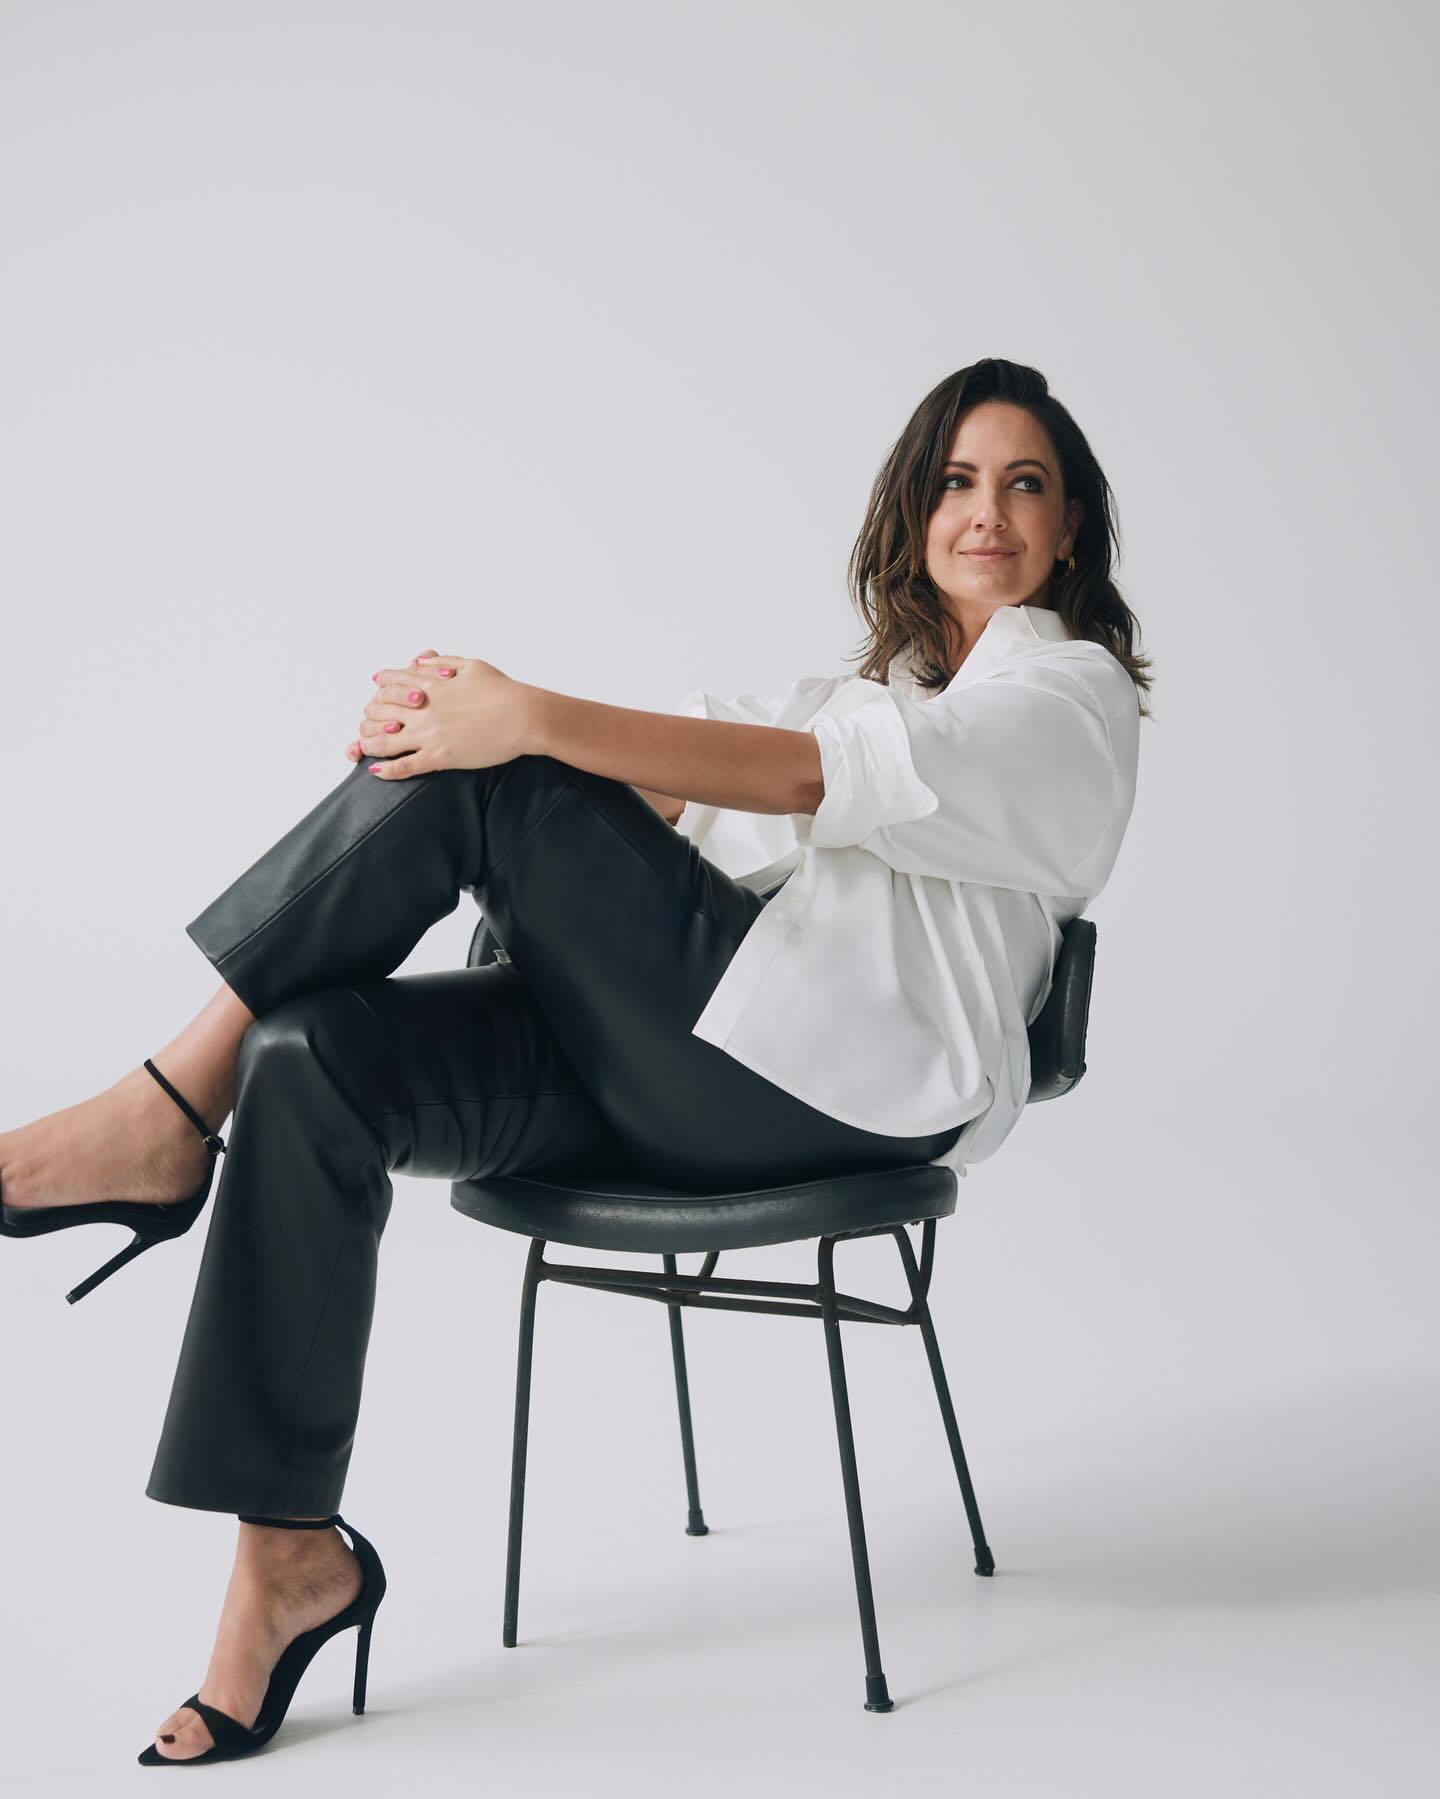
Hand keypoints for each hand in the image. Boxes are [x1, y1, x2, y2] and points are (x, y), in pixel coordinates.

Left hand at [346, 648, 535, 778]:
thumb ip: (442, 663)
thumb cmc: (504, 691)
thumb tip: (420, 660)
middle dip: (370, 716)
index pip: (392, 682)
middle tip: (367, 721)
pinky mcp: (439, 757)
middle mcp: (424, 708)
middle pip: (381, 710)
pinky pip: (404, 766)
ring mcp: (429, 734)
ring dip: (370, 744)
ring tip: (363, 748)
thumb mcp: (472, 666)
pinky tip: (376, 772)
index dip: (381, 686)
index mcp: (431, 684)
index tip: (376, 689)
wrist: (524, 716)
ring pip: (385, 741)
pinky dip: (386, 770)